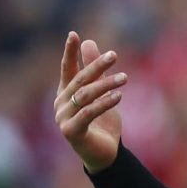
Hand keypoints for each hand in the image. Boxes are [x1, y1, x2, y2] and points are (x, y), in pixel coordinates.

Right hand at [54, 32, 126, 173]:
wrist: (104, 153)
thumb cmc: (102, 122)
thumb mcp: (101, 92)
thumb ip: (94, 70)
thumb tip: (89, 42)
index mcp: (66, 92)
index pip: (67, 68)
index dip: (69, 52)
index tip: (74, 34)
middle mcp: (61, 103)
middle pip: (80, 79)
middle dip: (96, 66)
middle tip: (114, 55)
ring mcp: (63, 118)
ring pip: (85, 95)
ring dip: (106, 85)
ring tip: (125, 78)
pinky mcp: (72, 131)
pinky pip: (89, 113)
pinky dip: (104, 103)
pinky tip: (119, 96)